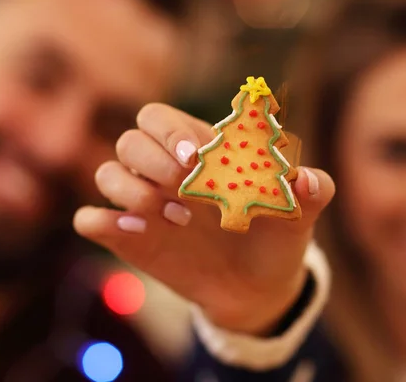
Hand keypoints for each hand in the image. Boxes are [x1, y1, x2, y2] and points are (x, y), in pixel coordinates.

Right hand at [73, 104, 334, 334]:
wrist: (260, 288)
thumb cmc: (277, 237)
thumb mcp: (300, 214)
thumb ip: (312, 191)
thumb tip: (306, 180)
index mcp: (201, 151)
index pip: (159, 118)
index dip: (170, 130)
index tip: (198, 157)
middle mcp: (166, 172)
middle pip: (130, 140)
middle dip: (152, 159)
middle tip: (187, 187)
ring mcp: (145, 205)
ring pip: (107, 173)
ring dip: (131, 190)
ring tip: (177, 217)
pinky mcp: (131, 239)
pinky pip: (92, 220)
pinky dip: (100, 221)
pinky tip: (135, 232)